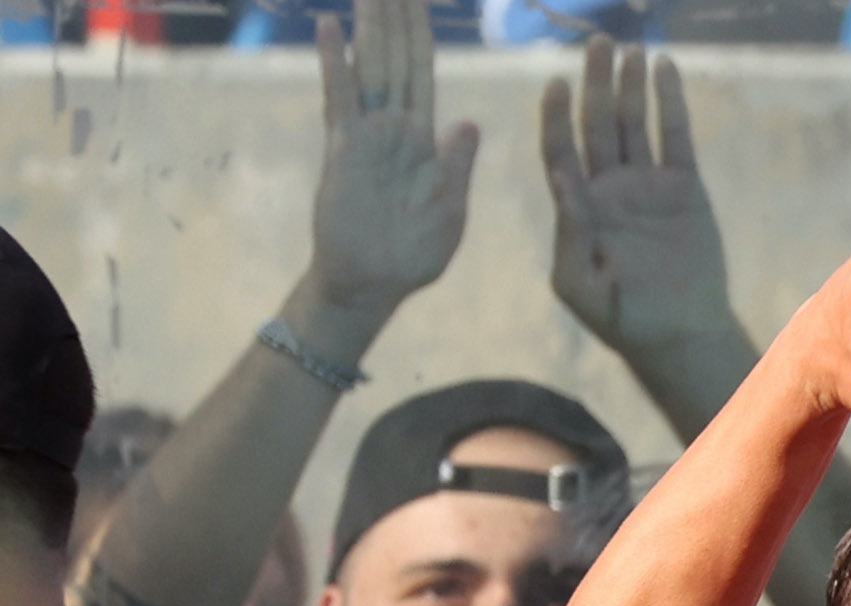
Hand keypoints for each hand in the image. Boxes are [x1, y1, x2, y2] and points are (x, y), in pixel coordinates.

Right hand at [297, 0, 477, 341]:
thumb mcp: (450, 209)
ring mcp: (368, 134)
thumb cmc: (414, 254)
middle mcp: (395, 128)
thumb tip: (468, 122)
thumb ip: (457, 165)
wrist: (374, 283)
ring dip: (370, 26)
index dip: (420, 34)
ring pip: (371, 66)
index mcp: (425, 140)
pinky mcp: (344, 148)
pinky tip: (332, 26)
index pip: (424, 73)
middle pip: (396, 58)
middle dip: (394, 16)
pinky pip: (341, 98)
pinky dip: (338, 62)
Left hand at [542, 37, 734, 368]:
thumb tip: (560, 175)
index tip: (556, 83)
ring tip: (631, 49)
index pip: (560, 147)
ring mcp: (647, 186)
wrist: (681, 336)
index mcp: (579, 205)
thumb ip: (570, 232)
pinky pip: (676, 138)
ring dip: (630, 85)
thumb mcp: (579, 284)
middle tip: (597, 44)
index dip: (556, 115)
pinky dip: (671, 104)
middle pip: (597, 124)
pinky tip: (665, 69)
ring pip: (635, 123)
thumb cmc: (623, 319)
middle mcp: (610, 187)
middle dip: (596, 84)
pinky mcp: (684, 189)